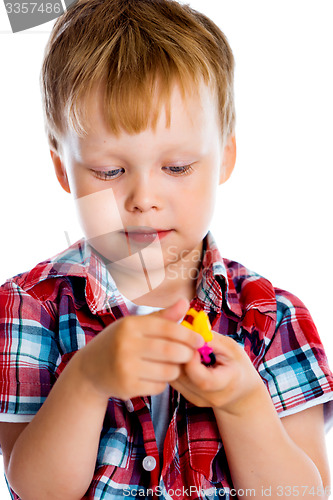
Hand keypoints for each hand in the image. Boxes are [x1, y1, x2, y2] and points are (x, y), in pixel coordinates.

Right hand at [76, 298, 204, 399]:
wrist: (89, 370)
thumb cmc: (118, 342)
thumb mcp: (135, 325)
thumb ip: (162, 316)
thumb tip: (185, 302)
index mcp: (130, 325)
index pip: (168, 328)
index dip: (188, 335)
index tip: (200, 340)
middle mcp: (126, 344)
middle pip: (171, 351)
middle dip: (187, 354)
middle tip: (190, 354)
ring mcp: (125, 367)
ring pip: (168, 371)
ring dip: (175, 370)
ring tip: (171, 365)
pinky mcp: (127, 386)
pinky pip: (159, 386)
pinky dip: (163, 382)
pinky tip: (155, 376)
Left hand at [171, 332, 263, 415]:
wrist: (242, 393)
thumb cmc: (237, 366)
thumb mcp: (231, 348)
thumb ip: (211, 340)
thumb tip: (190, 328)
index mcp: (226, 384)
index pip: (202, 380)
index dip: (192, 361)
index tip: (191, 344)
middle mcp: (210, 397)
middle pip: (183, 377)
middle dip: (179, 354)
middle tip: (183, 339)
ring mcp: (197, 399)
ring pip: (175, 377)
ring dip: (175, 358)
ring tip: (183, 345)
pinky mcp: (188, 397)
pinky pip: (174, 379)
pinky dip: (175, 365)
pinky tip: (182, 354)